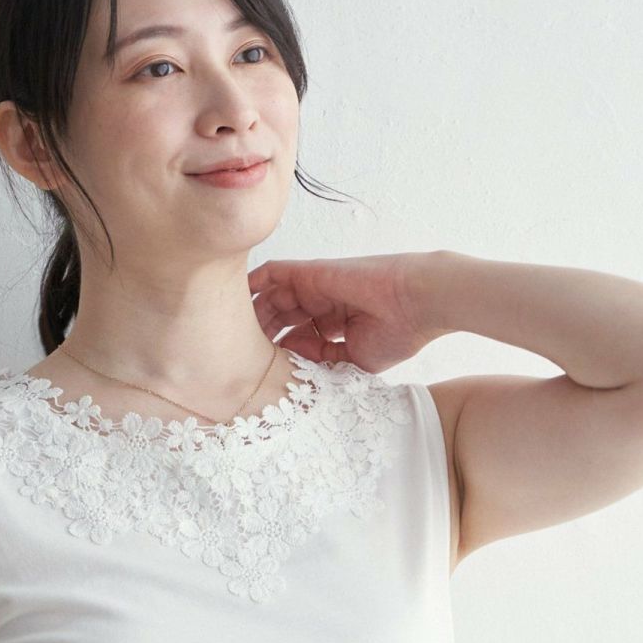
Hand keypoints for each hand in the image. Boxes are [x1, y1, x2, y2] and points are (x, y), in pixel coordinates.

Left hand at [247, 251, 451, 372]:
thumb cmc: (398, 333)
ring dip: (250, 313)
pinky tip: (233, 295)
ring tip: (225, 329)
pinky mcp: (310, 271)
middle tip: (231, 352)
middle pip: (279, 317)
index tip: (253, 371)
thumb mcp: (355, 359)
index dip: (275, 352)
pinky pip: (273, 274)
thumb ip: (324, 358)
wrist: (417, 303)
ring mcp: (315, 286)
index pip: (295, 337)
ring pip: (272, 297)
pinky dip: (253, 282)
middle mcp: (322, 304)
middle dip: (256, 334)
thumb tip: (292, 357)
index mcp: (334, 325)